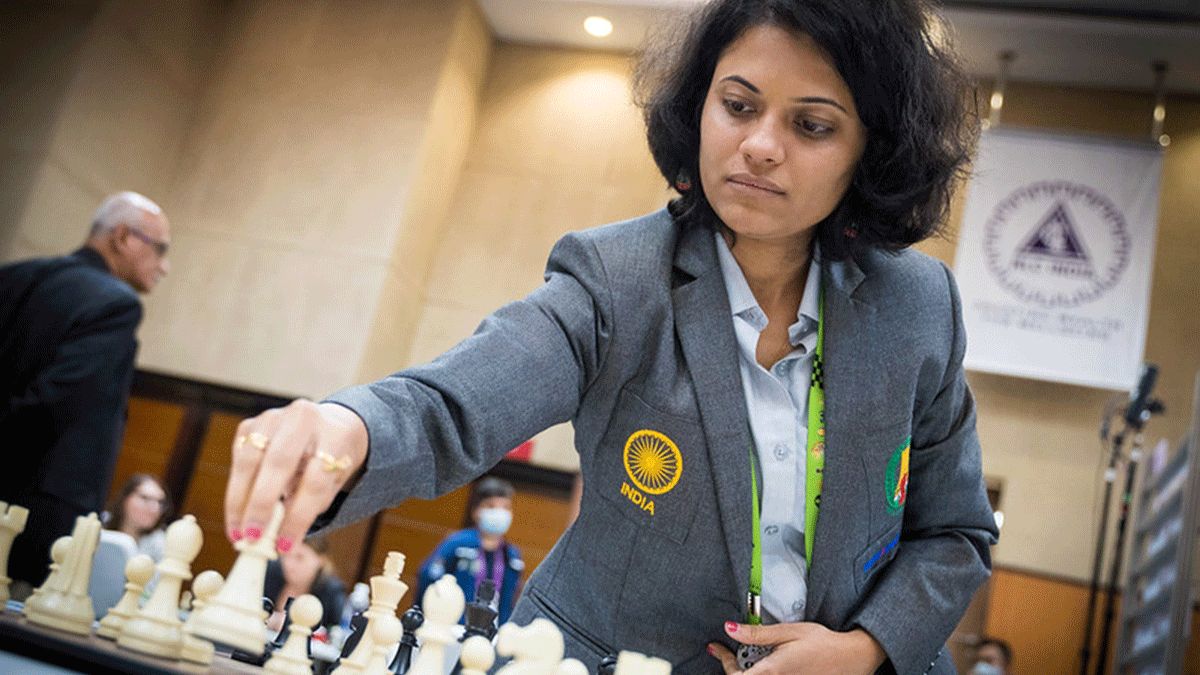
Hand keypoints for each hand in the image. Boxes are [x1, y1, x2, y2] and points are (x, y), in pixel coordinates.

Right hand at [225, 400, 367, 551]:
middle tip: (252, 538)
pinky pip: (238, 458)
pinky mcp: (251, 423)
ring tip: (238, 533)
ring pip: (250, 459)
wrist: (326, 426)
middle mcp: (304, 418)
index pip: (315, 479)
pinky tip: (236, 514)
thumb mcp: (331, 483)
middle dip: (262, 504)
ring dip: (240, 500)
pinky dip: (235, 489)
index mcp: (334, 435)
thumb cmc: (329, 462)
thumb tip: (276, 540)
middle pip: (279, 462)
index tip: (285, 546)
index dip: (298, 516)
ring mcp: (274, 416)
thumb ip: (308, 505)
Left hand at [708, 621, 885, 674]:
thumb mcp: (788, 632)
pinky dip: (761, 673)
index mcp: (772, 671)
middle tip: (728, 652)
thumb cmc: (822, 643)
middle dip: (733, 667)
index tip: (716, 648)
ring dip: (747, 672)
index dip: (723, 662)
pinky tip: (765, 665)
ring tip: (748, 657)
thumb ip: (758, 634)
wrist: (852, 657)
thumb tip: (730, 629)